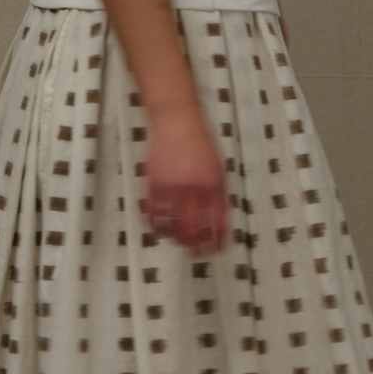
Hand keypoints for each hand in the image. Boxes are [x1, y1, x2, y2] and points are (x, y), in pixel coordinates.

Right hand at [140, 108, 228, 255]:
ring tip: (179, 242)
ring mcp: (172, 187)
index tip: (217, 250)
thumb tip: (218, 218)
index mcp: (214, 185)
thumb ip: (218, 193)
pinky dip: (156, 225)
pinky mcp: (154, 184)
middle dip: (196, 246)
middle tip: (196, 253)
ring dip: (176, 239)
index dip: (218, 240)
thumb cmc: (200, 140)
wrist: (177, 119)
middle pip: (194, 229)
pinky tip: (160, 230)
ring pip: (173, 225)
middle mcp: (193, 189)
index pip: (218, 222)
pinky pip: (153, 213)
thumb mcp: (219, 167)